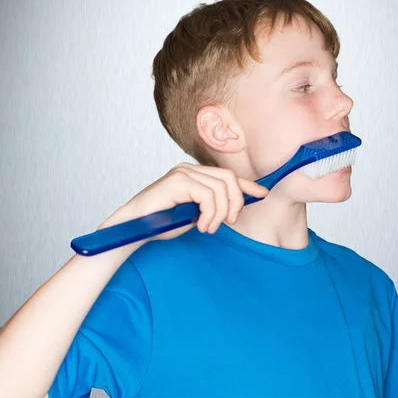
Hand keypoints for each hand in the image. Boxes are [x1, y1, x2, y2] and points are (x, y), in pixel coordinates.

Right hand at [99, 162, 268, 240]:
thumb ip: (213, 208)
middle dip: (236, 203)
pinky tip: (201, 225)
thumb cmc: (160, 224)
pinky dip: (210, 214)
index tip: (263, 194)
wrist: (134, 228)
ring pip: (221, 188)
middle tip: (228, 223)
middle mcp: (189, 169)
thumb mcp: (195, 215)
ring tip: (209, 227)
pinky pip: (208, 196)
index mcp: (195, 175)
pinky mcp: (177, 181)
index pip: (228, 175)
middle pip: (229, 179)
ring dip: (220, 213)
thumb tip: (236, 208)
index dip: (248, 185)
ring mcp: (183, 173)